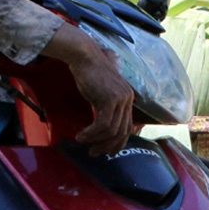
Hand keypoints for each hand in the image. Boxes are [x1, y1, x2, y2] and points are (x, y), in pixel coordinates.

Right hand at [44, 25, 134, 155]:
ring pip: (111, 130)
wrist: (84, 56)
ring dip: (96, 140)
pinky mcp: (110, 99)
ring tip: (83, 142)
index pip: (128, 126)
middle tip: (94, 153)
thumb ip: (106, 106)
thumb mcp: (101, 92)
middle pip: (122, 131)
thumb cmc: (89, 73)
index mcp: (128, 97)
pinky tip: (81, 135)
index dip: (119, 142)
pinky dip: (91, 133)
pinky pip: (102, 124)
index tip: (108, 152)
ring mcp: (120, 98)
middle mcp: (128, 98)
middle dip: (108, 146)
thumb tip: (101, 126)